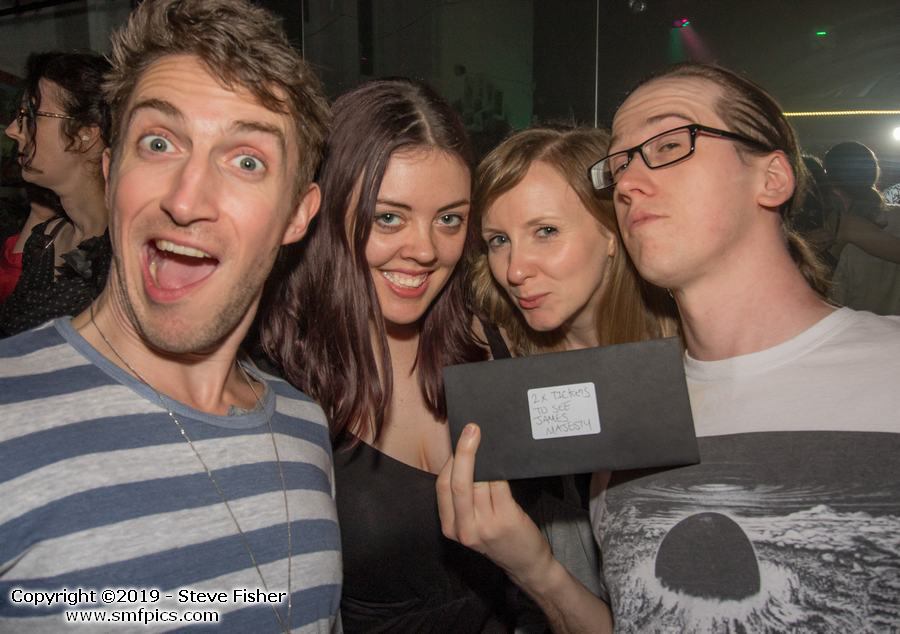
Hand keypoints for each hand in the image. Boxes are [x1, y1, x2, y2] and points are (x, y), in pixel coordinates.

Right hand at [436, 423, 554, 588]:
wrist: (526, 563)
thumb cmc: (500, 537)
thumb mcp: (472, 523)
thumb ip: (466, 497)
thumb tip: (466, 456)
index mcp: (450, 527)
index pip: (442, 486)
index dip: (449, 461)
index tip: (457, 440)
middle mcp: (464, 528)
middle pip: (457, 482)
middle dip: (464, 452)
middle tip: (472, 429)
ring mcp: (485, 526)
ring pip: (479, 481)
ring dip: (485, 457)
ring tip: (488, 440)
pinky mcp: (505, 519)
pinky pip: (499, 485)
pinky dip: (500, 469)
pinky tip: (504, 458)